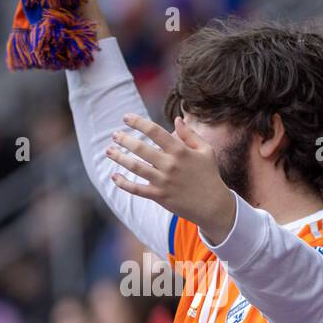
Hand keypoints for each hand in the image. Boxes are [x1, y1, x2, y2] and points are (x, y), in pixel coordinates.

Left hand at [107, 115, 237, 242]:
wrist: (213, 205)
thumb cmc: (209, 175)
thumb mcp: (206, 150)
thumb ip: (190, 134)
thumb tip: (176, 120)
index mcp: (180, 151)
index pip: (155, 131)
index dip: (138, 122)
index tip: (126, 118)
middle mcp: (170, 165)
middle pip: (141, 148)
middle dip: (124, 139)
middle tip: (114, 135)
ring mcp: (163, 181)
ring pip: (135, 167)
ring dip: (119, 158)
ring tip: (109, 151)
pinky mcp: (159, 196)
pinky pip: (136, 189)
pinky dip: (123, 183)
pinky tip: (114, 176)